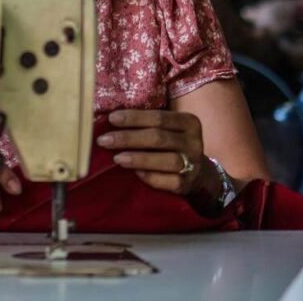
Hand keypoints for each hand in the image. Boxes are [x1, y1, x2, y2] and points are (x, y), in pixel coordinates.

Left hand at [98, 109, 215, 196]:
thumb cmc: (172, 145)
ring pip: (167, 160)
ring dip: (139, 159)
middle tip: (104, 140)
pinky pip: (169, 181)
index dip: (134, 118)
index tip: (111, 119)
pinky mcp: (188, 184)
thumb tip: (111, 119)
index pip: (159, 117)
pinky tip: (136, 174)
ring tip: (117, 158)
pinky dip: (152, 177)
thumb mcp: (167, 130)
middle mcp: (193, 142)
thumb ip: (146, 124)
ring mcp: (193, 164)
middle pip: (158, 138)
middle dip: (128, 138)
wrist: (198, 173)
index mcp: (188, 122)